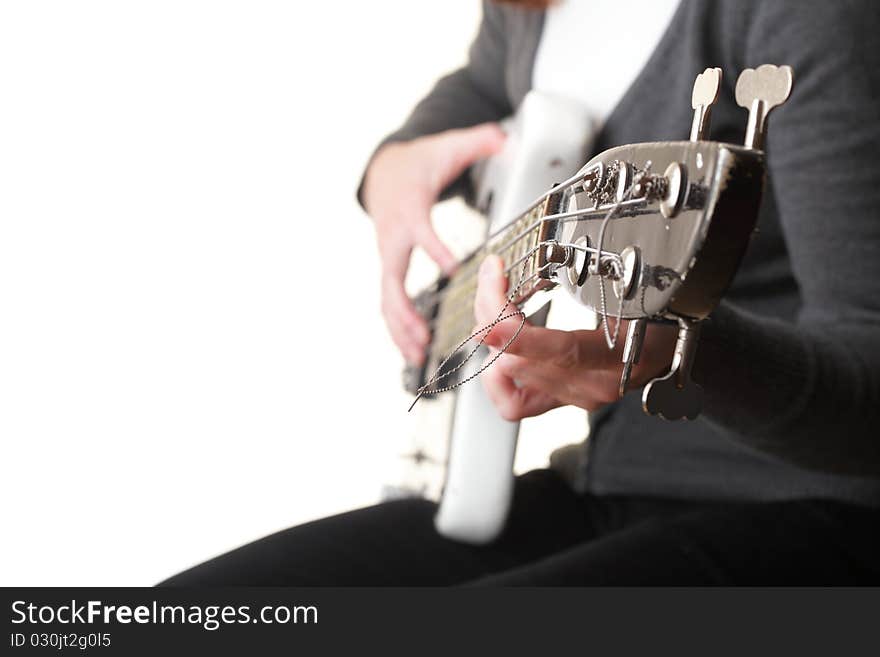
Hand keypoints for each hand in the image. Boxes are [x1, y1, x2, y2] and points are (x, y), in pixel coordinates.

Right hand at [362, 123, 505, 363]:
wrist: (384, 171)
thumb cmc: (418, 165)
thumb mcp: (446, 148)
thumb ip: (477, 142)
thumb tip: (503, 136)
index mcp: (410, 211)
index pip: (422, 233)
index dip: (436, 250)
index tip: (455, 270)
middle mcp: (394, 239)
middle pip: (393, 280)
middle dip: (406, 312)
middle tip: (425, 337)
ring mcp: (388, 257)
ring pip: (387, 299)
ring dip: (400, 330)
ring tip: (417, 356)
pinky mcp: (390, 269)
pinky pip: (389, 302)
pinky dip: (398, 328)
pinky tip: (412, 351)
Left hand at [474, 255, 677, 420]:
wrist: (667, 348)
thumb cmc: (654, 314)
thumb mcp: (636, 291)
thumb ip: (597, 283)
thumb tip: (558, 260)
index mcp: (620, 357)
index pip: (565, 351)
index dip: (522, 338)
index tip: (492, 321)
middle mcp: (594, 384)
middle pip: (521, 361)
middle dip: (494, 315)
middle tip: (493, 277)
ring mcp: (574, 396)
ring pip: (509, 378)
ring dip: (492, 338)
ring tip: (495, 306)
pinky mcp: (558, 400)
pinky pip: (513, 404)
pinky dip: (496, 378)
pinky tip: (500, 352)